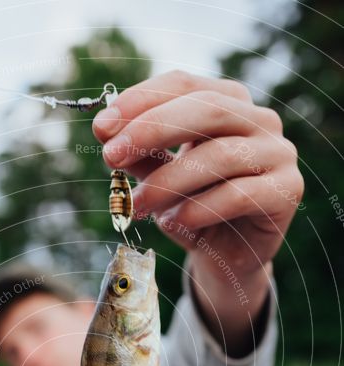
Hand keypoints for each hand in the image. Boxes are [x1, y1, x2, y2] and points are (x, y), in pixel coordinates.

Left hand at [93, 71, 303, 352]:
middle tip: (111, 155)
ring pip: (220, 156)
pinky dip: (200, 208)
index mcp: (228, 102)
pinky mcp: (287, 190)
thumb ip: (139, 154)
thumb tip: (106, 131)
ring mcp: (278, 153)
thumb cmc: (192, 207)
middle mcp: (259, 120)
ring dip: (170, 180)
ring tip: (138, 204)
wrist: (226, 256)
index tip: (102, 127)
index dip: (141, 100)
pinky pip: (240, 194)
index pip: (184, 85)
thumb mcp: (159, 178)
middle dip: (152, 130)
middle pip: (207, 110)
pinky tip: (173, 221)